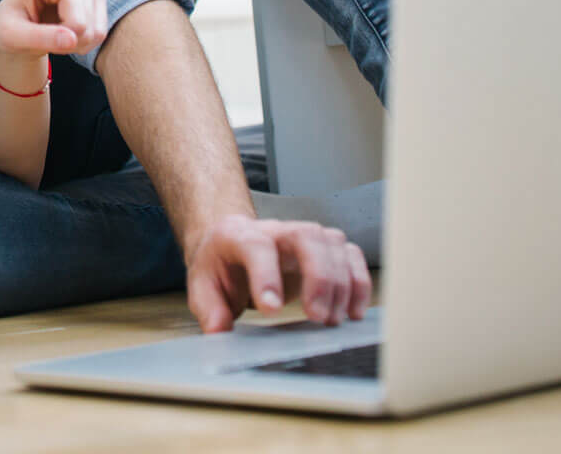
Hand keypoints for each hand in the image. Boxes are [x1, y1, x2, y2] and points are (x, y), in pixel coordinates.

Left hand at [0, 0, 108, 88]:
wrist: (19, 30)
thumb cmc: (9, 29)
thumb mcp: (12, 36)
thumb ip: (38, 37)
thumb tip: (72, 39)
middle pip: (79, 21)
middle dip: (65, 39)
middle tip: (43, 39)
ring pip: (92, 30)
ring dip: (74, 43)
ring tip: (53, 36)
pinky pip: (100, 33)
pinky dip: (84, 44)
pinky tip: (67, 37)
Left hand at [183, 215, 372, 332]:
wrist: (230, 246)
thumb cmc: (219, 266)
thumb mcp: (202, 287)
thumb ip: (209, 309)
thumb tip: (219, 331)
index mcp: (237, 235)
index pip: (255, 245)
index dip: (266, 275)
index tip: (271, 310)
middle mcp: (274, 230)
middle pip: (306, 237)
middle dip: (318, 278)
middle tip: (316, 317)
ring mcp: (302, 236)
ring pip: (332, 245)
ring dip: (340, 284)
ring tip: (332, 321)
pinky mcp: (324, 249)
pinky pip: (350, 255)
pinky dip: (358, 281)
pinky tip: (353, 311)